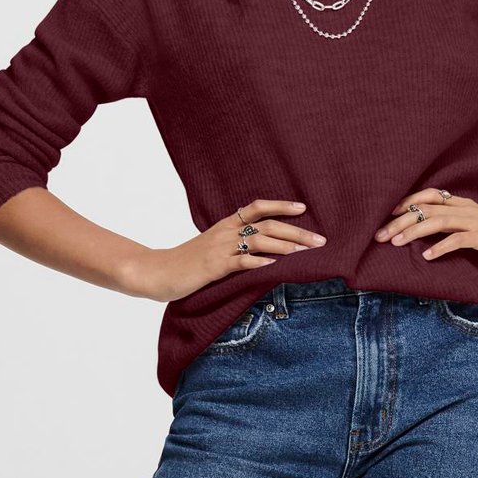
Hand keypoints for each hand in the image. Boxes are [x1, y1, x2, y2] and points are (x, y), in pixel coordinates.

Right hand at [126, 198, 326, 301]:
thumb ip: (235, 243)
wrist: (158, 271)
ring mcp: (219, 249)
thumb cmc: (188, 262)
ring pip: (257, 241)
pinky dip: (257, 263)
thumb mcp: (213, 247)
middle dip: (296, 231)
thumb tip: (263, 248)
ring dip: (283, 245)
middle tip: (319, 240)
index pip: (257, 207)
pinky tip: (272, 266)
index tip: (303, 207)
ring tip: (303, 250)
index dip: (281, 206)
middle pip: (266, 225)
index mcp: (226, 225)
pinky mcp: (213, 268)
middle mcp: (226, 232)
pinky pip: (239, 263)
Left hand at [373, 188, 477, 275]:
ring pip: (439, 220)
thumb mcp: (473, 231)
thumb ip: (452, 228)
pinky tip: (428, 256)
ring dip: (415, 231)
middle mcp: (467, 209)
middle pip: (428, 208)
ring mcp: (477, 222)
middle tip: (379, 235)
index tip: (385, 216)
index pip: (429, 196)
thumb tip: (424, 236)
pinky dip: (442, 247)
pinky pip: (460, 240)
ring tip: (396, 242)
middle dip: (400, 220)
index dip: (406, 202)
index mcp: (463, 205)